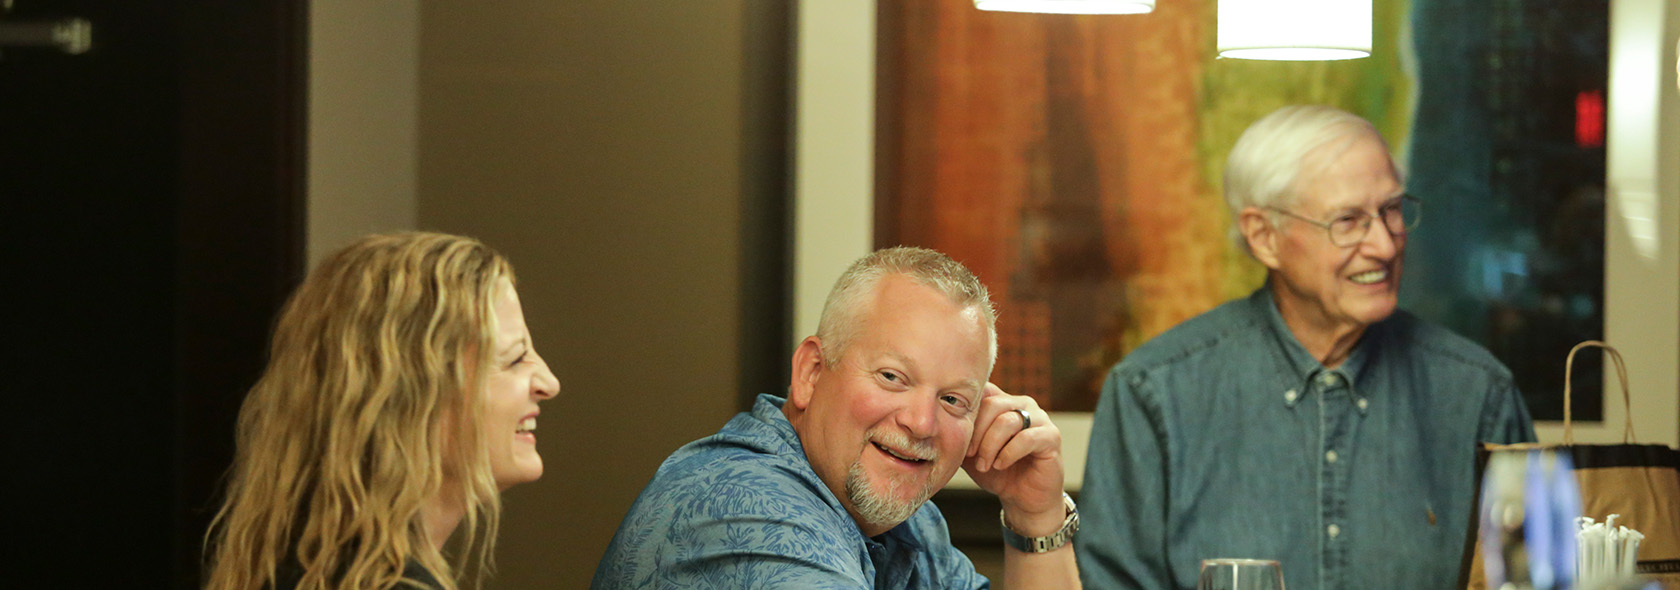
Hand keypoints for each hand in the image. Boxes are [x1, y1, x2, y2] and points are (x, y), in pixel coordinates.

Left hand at [963, 383, 1065, 535]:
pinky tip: (1000, 466)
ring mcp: (1039, 419)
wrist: (1023, 499)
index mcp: (1002, 402)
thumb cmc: (996, 472)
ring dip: (990, 446)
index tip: (955, 437)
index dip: (965, 413)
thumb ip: (957, 434)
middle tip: (969, 455)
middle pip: (992, 405)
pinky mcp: (1051, 436)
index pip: (982, 392)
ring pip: (1007, 421)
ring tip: (984, 464)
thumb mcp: (969, 452)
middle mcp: (1022, 404)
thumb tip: (932, 423)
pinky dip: (1008, 453)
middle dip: (976, 433)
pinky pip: (1026, 438)